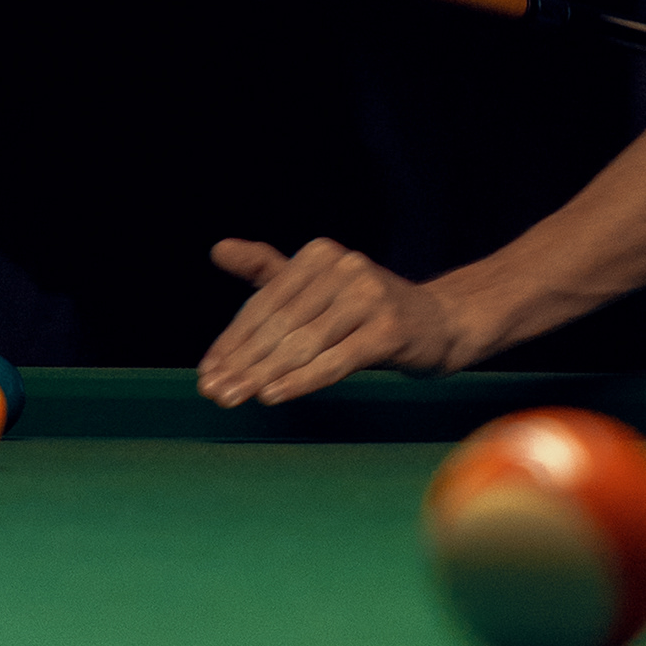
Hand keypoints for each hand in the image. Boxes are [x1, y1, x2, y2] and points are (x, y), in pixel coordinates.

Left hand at [198, 236, 457, 406]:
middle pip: (280, 324)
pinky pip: (335, 360)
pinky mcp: (388, 329)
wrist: (438, 324)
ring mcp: (369, 296)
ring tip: (234, 397)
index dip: (233, 340)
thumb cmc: (366, 310)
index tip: (207, 372)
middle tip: (214, 392)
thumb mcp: (316, 286)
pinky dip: (301, 380)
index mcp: (320, 253)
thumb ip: (268, 271)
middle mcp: (344, 267)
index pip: (265, 302)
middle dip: (242, 362)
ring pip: (303, 344)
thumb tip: (217, 249)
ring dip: (263, 374)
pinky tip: (272, 395)